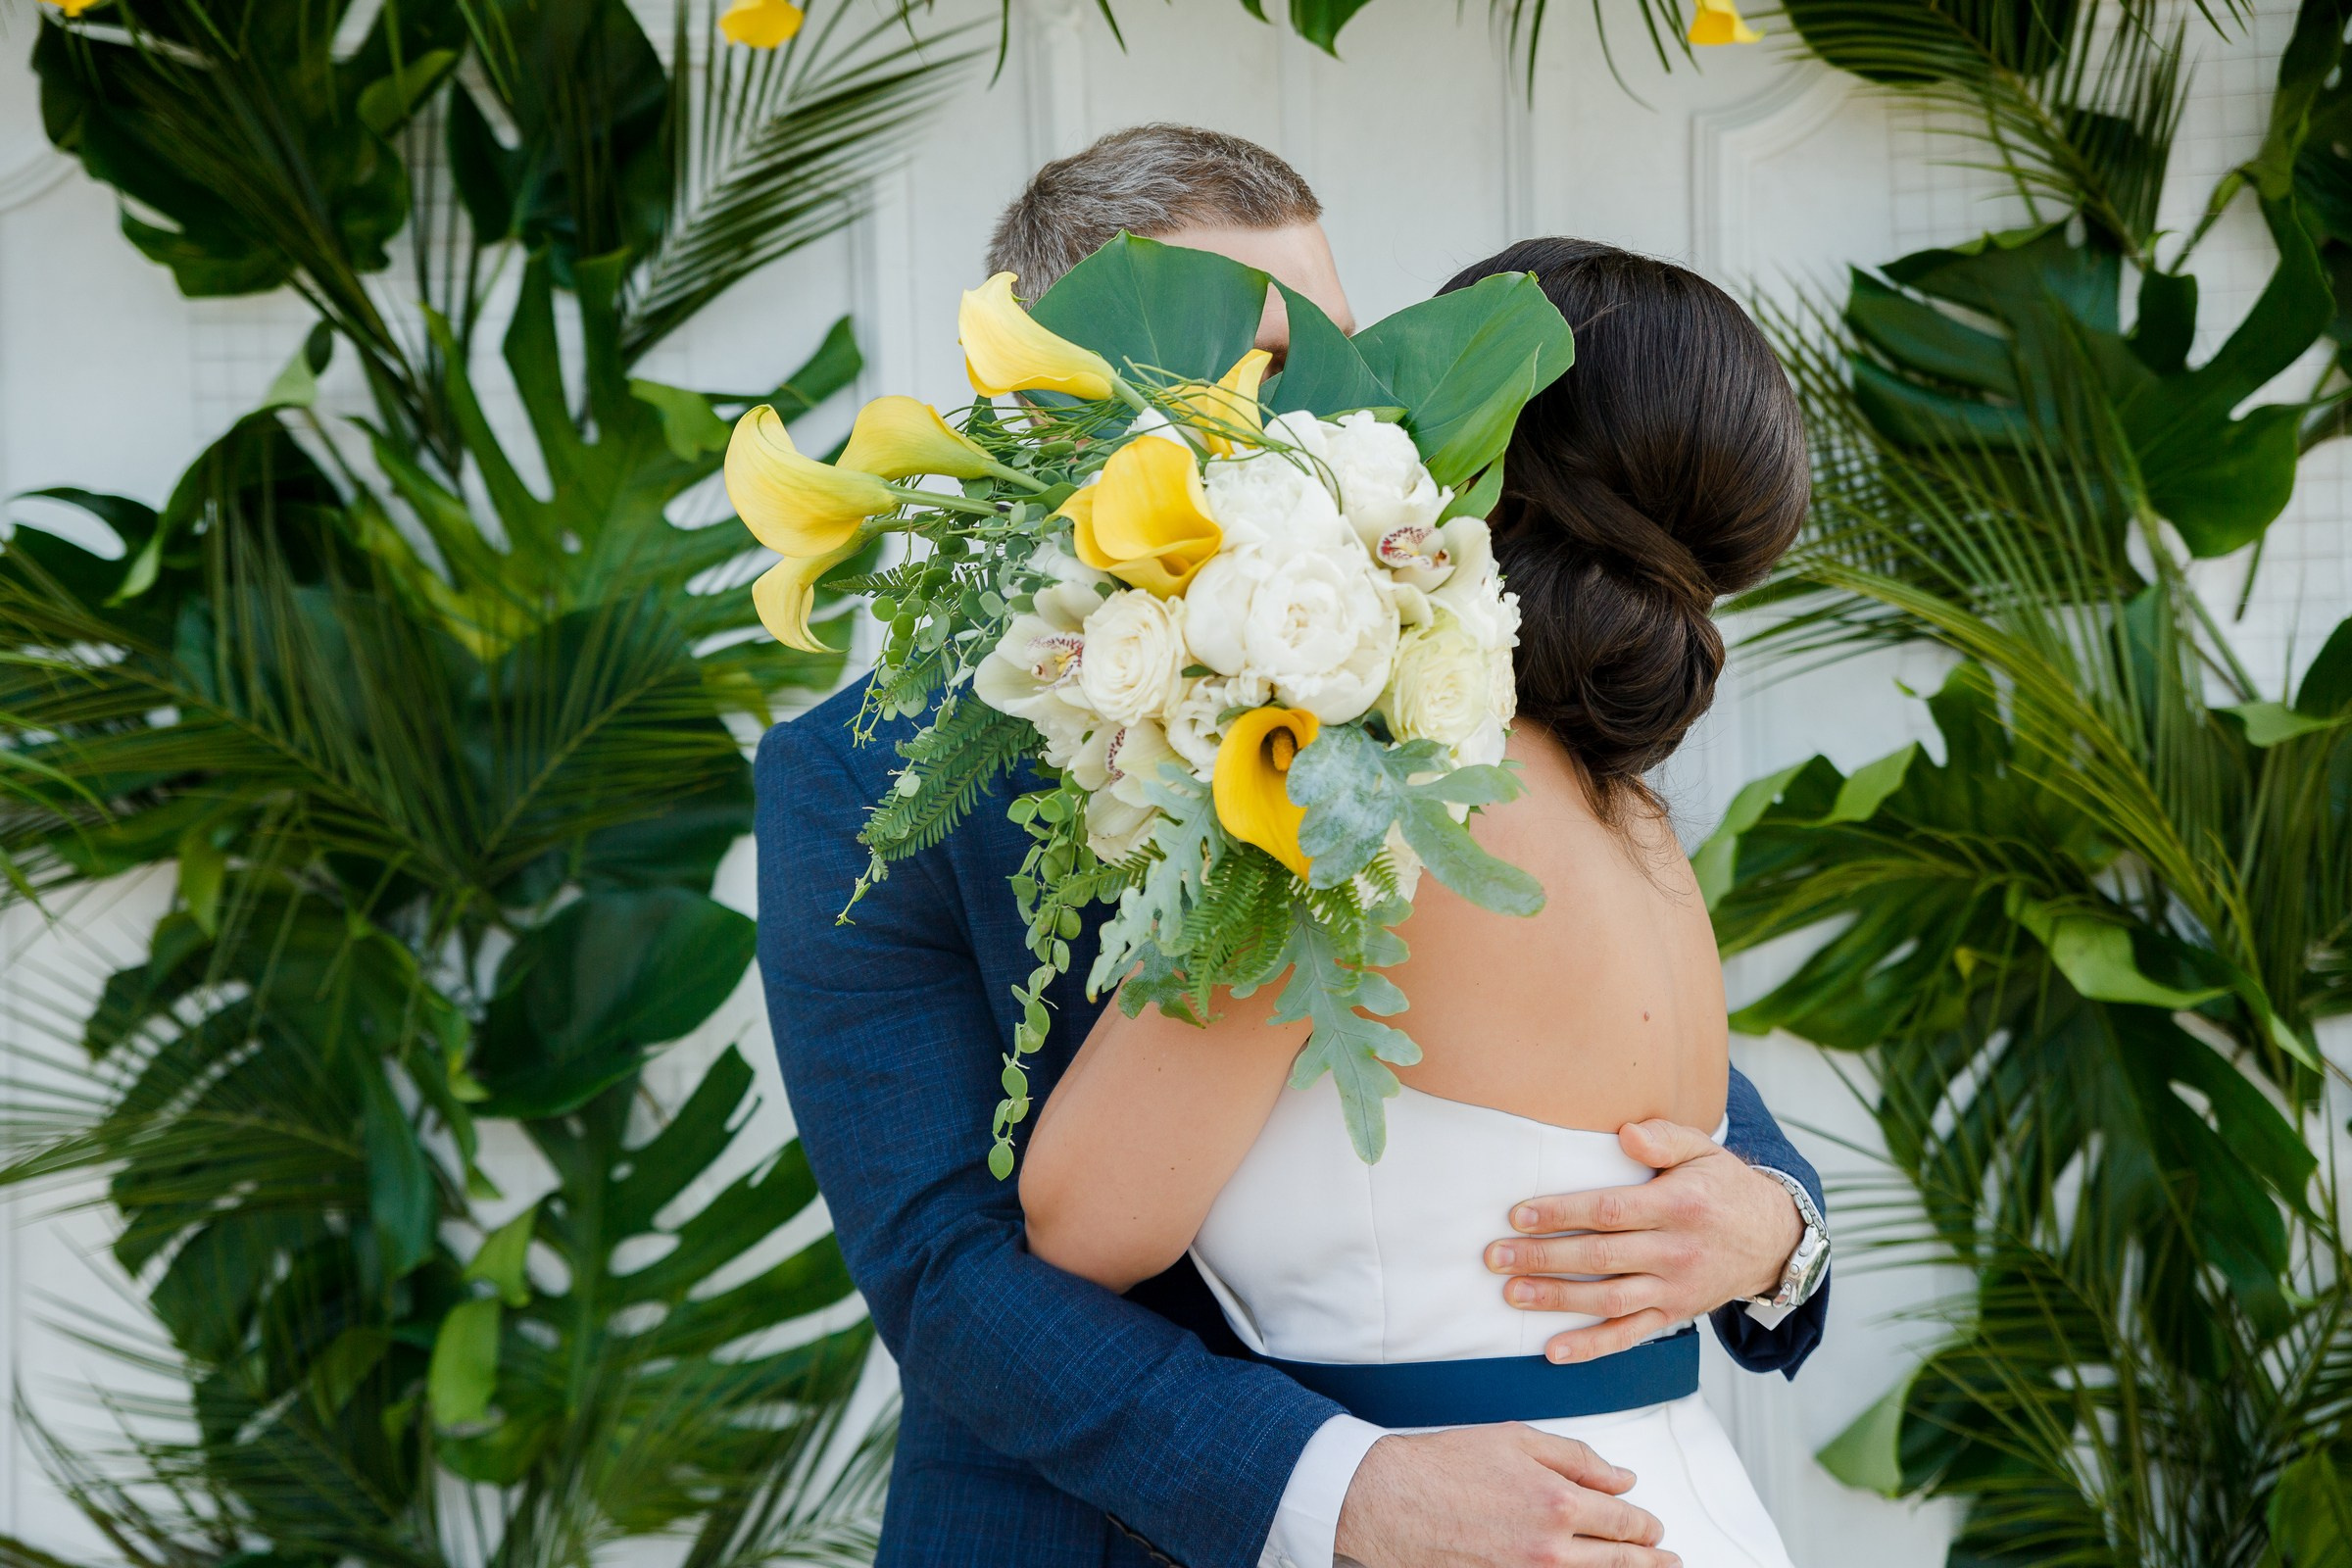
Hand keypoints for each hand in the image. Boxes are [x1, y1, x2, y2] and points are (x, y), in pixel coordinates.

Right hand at [1332, 1424, 1676, 1567]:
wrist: (1390, 1501)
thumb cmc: (1444, 1466)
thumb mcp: (1517, 1440)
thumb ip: (1578, 1458)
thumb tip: (1622, 1478)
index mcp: (1558, 1502)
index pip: (1624, 1522)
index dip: (1646, 1527)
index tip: (1653, 1527)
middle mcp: (1550, 1549)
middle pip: (1620, 1562)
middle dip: (1650, 1561)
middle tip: (1667, 1560)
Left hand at [1485, 1119, 1803, 1364]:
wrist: (1772, 1239)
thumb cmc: (1723, 1187)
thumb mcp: (1703, 1149)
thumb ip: (1664, 1137)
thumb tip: (1625, 1134)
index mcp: (1678, 1206)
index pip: (1609, 1211)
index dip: (1561, 1214)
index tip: (1518, 1215)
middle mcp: (1676, 1251)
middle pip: (1600, 1257)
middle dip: (1544, 1258)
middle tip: (1496, 1256)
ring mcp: (1675, 1289)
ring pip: (1609, 1300)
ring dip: (1557, 1299)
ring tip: (1512, 1293)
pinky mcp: (1674, 1315)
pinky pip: (1630, 1336)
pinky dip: (1592, 1347)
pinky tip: (1553, 1350)